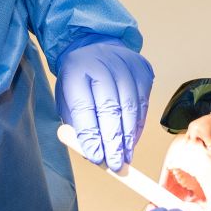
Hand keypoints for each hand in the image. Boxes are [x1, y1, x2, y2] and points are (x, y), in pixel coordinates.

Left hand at [56, 38, 153, 171]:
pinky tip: (132, 140)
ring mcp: (125, 65)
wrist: (95, 48)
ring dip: (128, 137)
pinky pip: (143, 103)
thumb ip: (78, 125)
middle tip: (114, 163)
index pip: (84, 107)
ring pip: (131, 106)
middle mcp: (101, 64)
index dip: (91, 135)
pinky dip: (138, 125)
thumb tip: (94, 153)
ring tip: (124, 157)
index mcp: (75, 70)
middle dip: (113, 140)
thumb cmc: (79, 79)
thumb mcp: (67, 100)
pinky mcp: (142, 70)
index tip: (96, 157)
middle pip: (110, 107)